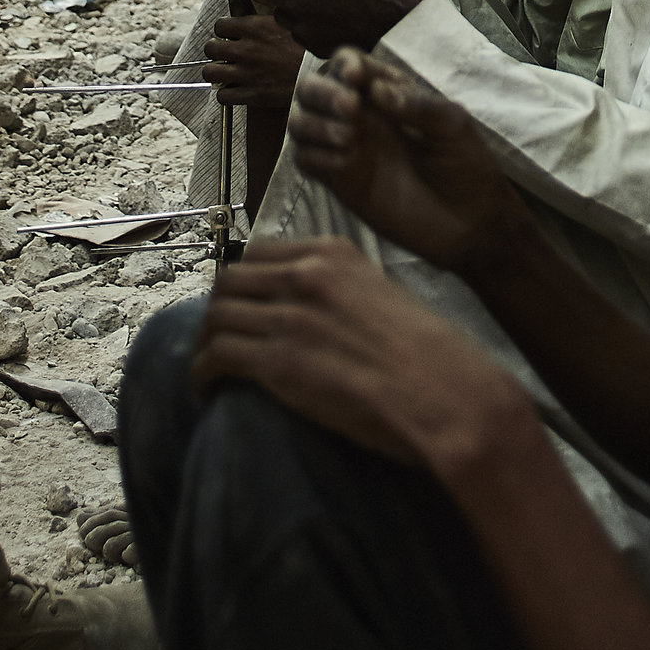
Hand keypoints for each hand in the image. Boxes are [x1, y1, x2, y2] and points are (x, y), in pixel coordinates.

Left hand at [192, 239, 528, 475]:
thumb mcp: (387, 297)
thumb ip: (345, 293)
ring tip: (209, 369)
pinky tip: (207, 390)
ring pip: (216, 317)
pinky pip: (215, 358)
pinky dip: (202, 374)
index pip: (260, 253)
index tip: (242, 307)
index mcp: (335, 254)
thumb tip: (320, 314)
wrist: (448, 396)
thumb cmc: (433, 359)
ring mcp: (290, 317)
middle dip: (219, 310)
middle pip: (229, 280)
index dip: (243, 283)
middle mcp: (306, 275)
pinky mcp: (279, 362)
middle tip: (220, 338)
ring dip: (205, 344)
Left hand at [201, 8, 305, 115]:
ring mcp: (248, 73)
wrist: (322, 73)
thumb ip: (259, 1)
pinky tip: (235, 89)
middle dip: (216, 51)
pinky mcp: (252, 95)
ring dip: (215, 73)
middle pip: (210, 48)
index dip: (223, 32)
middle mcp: (247, 49)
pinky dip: (226, 94)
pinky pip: (222, 96)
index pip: (219, 26)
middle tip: (225, 55)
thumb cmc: (306, 46)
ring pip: (210, 73)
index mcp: (255, 28)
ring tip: (225, 73)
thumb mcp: (284, 17)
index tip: (230, 37)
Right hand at [289, 45, 528, 277]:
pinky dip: (314, 155)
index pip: (347, 64)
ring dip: (314, 123)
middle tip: (349, 107)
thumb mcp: (452, 125)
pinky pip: (306, 160)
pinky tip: (345, 161)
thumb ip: (417, 104)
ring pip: (300, 122)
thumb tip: (376, 90)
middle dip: (321, 91)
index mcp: (386, 94)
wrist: (469, 222)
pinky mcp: (341, 182)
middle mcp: (360, 117)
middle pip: (312, 88)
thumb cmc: (466, 166)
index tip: (356, 77)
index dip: (345, 64)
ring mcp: (347, 149)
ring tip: (349, 138)